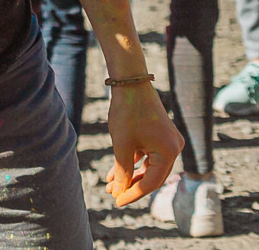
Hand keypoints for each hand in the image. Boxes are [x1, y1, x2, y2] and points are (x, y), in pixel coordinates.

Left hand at [104, 82, 182, 206]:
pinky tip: (114, 172)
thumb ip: (123, 170)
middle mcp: (174, 148)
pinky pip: (145, 154)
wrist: (130, 82)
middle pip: (152, 175)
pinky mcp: (159, 135)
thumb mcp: (122, 144)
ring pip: (148, 166)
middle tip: (113, 195)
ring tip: (110, 186)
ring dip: (129, 175)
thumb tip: (120, 190)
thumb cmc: (127, 112)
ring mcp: (168, 141)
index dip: (133, 194)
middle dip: (131, 185)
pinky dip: (131, 162)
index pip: (151, 182)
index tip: (117, 202)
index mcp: (170, 152)